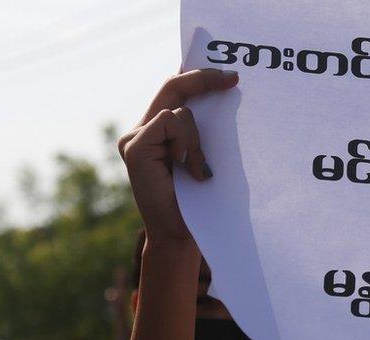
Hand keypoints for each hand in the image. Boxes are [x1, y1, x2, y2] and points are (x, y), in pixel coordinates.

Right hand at [118, 69, 238, 243]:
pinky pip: (169, 122)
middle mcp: (143, 131)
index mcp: (160, 132)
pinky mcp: (134, 147)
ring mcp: (135, 138)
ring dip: (196, 138)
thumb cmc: (200, 202)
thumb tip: (224, 98)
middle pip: (172, 88)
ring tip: (197, 169)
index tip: (230, 75)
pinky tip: (187, 168)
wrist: (182, 234)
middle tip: (234, 78)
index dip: (199, 78)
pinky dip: (185, 143)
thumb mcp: (205, 158)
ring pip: (177, 110)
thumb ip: (203, 132)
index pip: (176, 92)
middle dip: (203, 78)